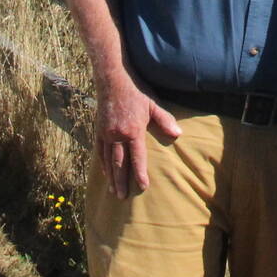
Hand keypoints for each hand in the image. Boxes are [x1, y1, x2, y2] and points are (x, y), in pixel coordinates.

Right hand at [94, 75, 181, 197]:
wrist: (112, 79)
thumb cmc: (136, 91)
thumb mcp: (153, 104)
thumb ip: (165, 121)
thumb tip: (178, 135)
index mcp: (133, 131)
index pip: (137, 157)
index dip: (140, 173)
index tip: (142, 187)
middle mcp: (117, 135)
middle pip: (119, 164)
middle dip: (122, 181)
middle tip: (123, 197)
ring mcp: (106, 133)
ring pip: (108, 160)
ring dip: (111, 176)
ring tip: (113, 190)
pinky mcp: (99, 129)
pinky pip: (99, 150)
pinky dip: (102, 163)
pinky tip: (105, 171)